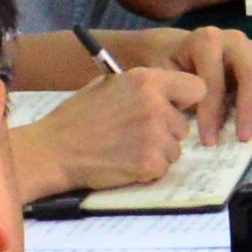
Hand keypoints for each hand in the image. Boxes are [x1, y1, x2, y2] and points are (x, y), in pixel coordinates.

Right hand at [27, 59, 196, 191]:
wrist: (54, 150)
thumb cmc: (78, 117)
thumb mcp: (110, 85)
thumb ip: (144, 87)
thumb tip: (172, 93)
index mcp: (147, 80)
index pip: (197, 88)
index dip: (184, 101)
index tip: (172, 108)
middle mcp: (155, 105)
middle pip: (184, 125)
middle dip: (166, 131)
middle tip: (136, 134)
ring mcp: (154, 135)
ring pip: (175, 148)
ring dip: (157, 152)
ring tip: (126, 148)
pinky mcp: (150, 163)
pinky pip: (163, 168)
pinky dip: (147, 170)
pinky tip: (124, 162)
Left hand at [129, 26, 251, 138]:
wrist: (171, 48)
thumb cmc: (166, 65)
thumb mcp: (161, 78)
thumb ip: (176, 95)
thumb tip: (190, 123)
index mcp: (205, 41)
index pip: (215, 81)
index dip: (212, 114)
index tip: (209, 140)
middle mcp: (234, 39)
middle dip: (249, 108)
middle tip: (242, 136)